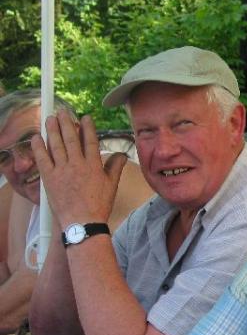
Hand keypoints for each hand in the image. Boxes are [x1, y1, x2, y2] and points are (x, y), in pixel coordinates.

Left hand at [31, 111, 127, 228]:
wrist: (82, 222)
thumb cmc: (99, 205)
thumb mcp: (112, 185)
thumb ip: (115, 166)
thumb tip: (122, 154)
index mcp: (93, 165)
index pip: (90, 140)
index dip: (87, 127)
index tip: (84, 117)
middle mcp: (77, 164)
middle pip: (71, 138)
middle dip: (67, 123)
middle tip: (63, 111)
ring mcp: (62, 171)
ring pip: (56, 145)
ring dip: (52, 130)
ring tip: (50, 118)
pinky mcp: (49, 179)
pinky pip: (42, 159)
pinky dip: (38, 147)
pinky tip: (36, 137)